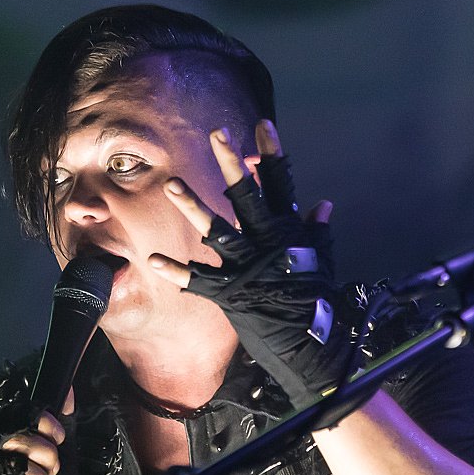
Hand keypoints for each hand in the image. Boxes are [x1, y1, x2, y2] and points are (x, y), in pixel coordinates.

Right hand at [0, 385, 72, 474]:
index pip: (25, 415)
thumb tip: (67, 391)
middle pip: (25, 440)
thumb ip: (61, 420)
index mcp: (7, 430)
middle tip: (48, 466)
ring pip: (24, 469)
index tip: (57, 437)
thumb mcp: (56, 448)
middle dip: (48, 457)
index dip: (47, 425)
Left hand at [149, 120, 364, 423]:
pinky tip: (152, 258)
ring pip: (217, 231)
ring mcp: (249, 268)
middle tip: (216, 134)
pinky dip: (175, 270)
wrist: (314, 349)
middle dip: (231, 164)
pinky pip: (198, 280)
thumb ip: (316, 232)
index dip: (273, 154)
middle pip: (247, 197)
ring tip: (170, 183)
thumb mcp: (321, 262)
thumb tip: (322, 204)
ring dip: (192, 206)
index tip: (262, 125)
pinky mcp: (231, 294)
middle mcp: (270, 244)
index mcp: (291, 232)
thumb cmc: (318, 302)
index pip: (282, 185)